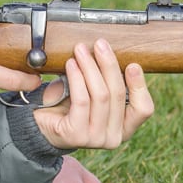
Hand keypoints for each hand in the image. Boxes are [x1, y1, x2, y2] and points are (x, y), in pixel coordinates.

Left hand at [33, 39, 153, 150]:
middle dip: (109, 65)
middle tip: (100, 44)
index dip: (140, 86)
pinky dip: (77, 78)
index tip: (133, 64)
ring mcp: (96, 138)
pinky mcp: (76, 135)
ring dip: (90, 67)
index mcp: (124, 128)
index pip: (143, 109)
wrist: (39, 124)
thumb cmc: (69, 105)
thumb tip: (110, 52)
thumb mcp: (93, 93)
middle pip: (118, 95)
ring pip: (100, 96)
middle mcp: (114, 137)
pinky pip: (82, 100)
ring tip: (81, 50)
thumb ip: (106, 80)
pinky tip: (71, 64)